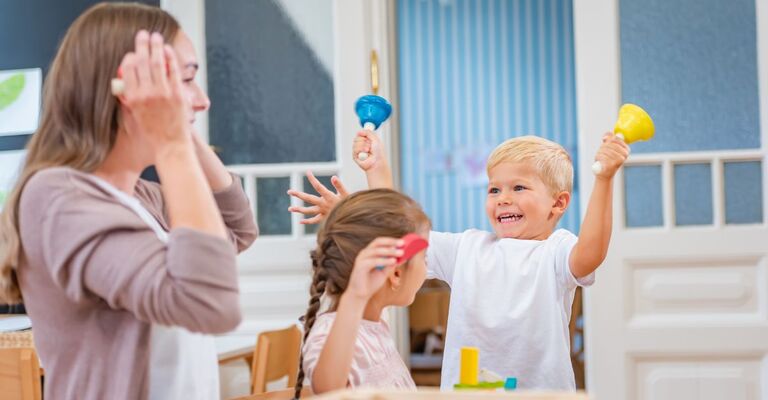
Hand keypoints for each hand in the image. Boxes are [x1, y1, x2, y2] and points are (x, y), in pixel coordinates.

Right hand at [118, 31, 189, 155]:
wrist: (170, 145)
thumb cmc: (152, 132)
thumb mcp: (134, 114)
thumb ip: (131, 96)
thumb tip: (127, 81)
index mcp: (133, 98)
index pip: (128, 70)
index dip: (130, 57)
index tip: (133, 52)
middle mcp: (146, 94)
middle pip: (142, 62)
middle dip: (141, 45)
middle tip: (142, 34)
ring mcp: (163, 93)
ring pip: (157, 63)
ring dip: (155, 47)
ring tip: (155, 36)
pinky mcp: (177, 94)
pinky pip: (173, 71)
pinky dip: (170, 58)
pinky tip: (168, 49)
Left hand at [287, 171, 348, 223]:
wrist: (353, 219)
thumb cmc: (351, 204)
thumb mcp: (346, 193)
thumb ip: (339, 185)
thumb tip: (333, 177)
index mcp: (329, 197)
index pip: (318, 186)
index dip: (312, 179)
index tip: (308, 172)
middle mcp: (324, 205)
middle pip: (309, 198)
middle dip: (298, 194)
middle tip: (289, 191)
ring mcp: (323, 212)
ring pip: (309, 211)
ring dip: (299, 209)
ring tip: (290, 208)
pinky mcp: (325, 219)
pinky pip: (315, 221)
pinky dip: (308, 221)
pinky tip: (300, 221)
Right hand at [345, 237, 404, 300]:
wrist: (360, 295)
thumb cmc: (371, 283)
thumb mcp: (384, 272)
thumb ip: (391, 263)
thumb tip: (403, 255)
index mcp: (369, 253)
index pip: (380, 242)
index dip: (391, 240)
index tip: (403, 242)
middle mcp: (364, 253)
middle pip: (378, 242)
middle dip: (391, 242)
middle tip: (402, 243)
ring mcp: (361, 259)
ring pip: (376, 251)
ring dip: (390, 251)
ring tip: (401, 253)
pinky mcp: (360, 266)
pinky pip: (374, 261)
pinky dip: (384, 260)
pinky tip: (393, 261)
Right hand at [353, 130, 385, 170]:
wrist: (377, 162)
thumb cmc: (378, 153)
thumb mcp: (375, 139)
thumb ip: (368, 133)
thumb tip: (359, 131)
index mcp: (366, 141)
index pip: (360, 134)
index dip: (363, 135)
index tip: (367, 137)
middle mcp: (361, 145)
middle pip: (356, 138)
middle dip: (364, 141)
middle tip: (370, 145)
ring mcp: (358, 151)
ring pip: (355, 143)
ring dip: (363, 146)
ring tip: (368, 150)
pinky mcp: (355, 156)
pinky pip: (355, 149)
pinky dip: (360, 150)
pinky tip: (365, 154)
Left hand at [593, 132, 629, 179]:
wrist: (605, 173)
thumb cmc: (607, 159)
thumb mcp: (608, 148)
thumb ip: (609, 139)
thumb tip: (607, 135)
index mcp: (626, 149)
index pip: (615, 139)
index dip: (607, 141)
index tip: (605, 144)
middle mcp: (625, 154)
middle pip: (609, 144)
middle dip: (602, 147)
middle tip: (601, 152)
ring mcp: (620, 160)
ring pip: (605, 150)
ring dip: (599, 153)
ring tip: (600, 157)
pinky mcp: (613, 165)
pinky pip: (602, 157)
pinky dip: (599, 158)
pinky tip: (599, 161)